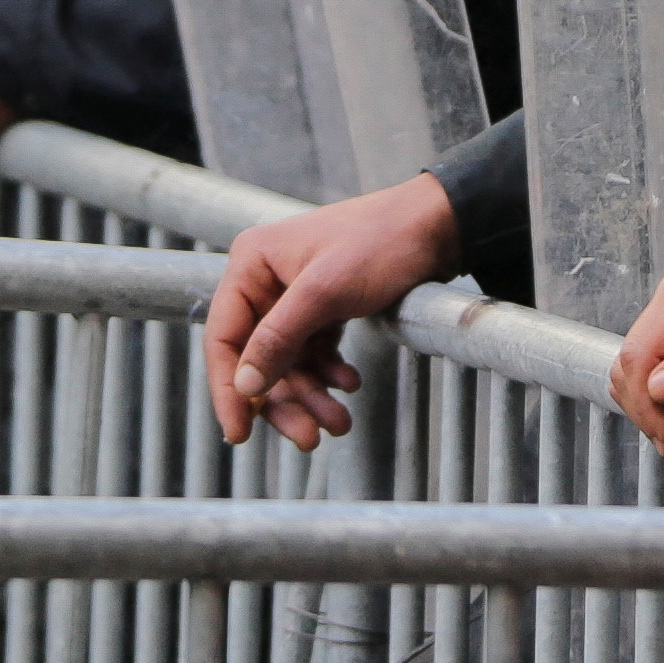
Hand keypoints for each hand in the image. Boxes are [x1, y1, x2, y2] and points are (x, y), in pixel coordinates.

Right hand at [201, 172, 462, 449]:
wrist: (439, 224)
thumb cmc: (381, 242)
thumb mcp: (325, 293)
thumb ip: (278, 339)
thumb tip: (244, 388)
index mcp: (251, 264)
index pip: (223, 338)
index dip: (228, 390)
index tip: (239, 433)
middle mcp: (265, 280)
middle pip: (257, 358)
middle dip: (283, 400)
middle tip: (309, 438)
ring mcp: (294, 295)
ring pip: (288, 362)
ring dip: (311, 394)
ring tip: (340, 423)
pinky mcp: (323, 307)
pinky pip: (313, 352)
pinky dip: (328, 373)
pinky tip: (349, 384)